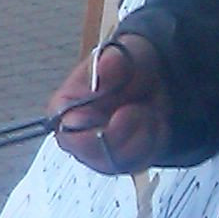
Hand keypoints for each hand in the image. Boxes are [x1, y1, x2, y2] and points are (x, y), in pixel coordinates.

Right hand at [48, 34, 168, 173]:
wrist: (153, 75)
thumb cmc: (128, 65)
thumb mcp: (123, 54)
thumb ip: (112, 63)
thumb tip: (103, 69)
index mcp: (63, 109)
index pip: (67, 134)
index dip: (98, 127)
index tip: (127, 109)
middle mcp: (75, 136)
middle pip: (93, 154)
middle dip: (125, 133)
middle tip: (141, 109)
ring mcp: (98, 152)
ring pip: (119, 162)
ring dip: (144, 135)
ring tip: (149, 110)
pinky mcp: (120, 162)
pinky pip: (140, 162)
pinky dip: (155, 142)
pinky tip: (153, 121)